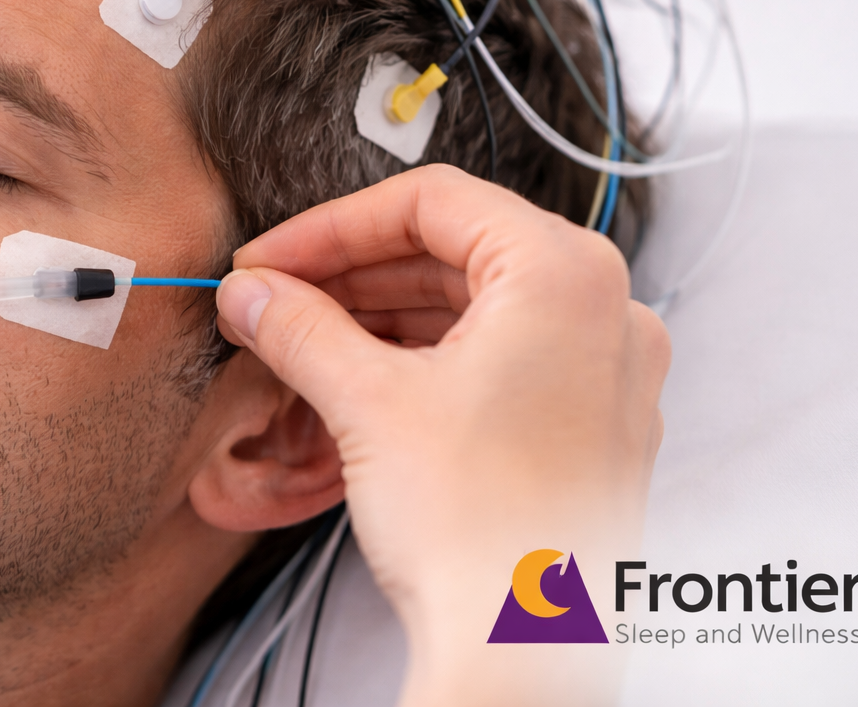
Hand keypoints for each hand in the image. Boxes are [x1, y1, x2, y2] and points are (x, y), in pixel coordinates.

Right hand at [214, 165, 668, 705]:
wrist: (526, 655)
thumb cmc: (485, 535)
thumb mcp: (368, 404)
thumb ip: (300, 327)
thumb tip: (254, 293)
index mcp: (566, 276)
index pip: (432, 202)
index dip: (333, 226)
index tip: (272, 256)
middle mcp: (603, 315)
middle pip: (453, 252)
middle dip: (351, 275)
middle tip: (274, 297)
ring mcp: (601, 374)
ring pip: (471, 309)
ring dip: (379, 318)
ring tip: (299, 341)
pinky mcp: (584, 427)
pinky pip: (495, 362)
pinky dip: (422, 362)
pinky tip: (354, 382)